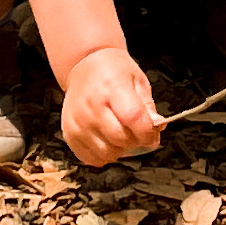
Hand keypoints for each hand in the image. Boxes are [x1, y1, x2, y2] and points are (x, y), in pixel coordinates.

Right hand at [58, 48, 162, 165]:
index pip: (133, 118)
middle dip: (135, 140)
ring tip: (119, 134)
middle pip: (121, 139)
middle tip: (135, 132)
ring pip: (107, 153)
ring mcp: (77, 121)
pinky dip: (103, 155)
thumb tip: (156, 129)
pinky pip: (91, 158)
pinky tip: (105, 139)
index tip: (152, 133)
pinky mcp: (69, 133)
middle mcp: (91, 105)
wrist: (84, 65)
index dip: (147, 132)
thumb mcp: (137, 81)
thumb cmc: (112, 72)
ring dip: (119, 149)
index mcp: (112, 87)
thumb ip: (148, 107)